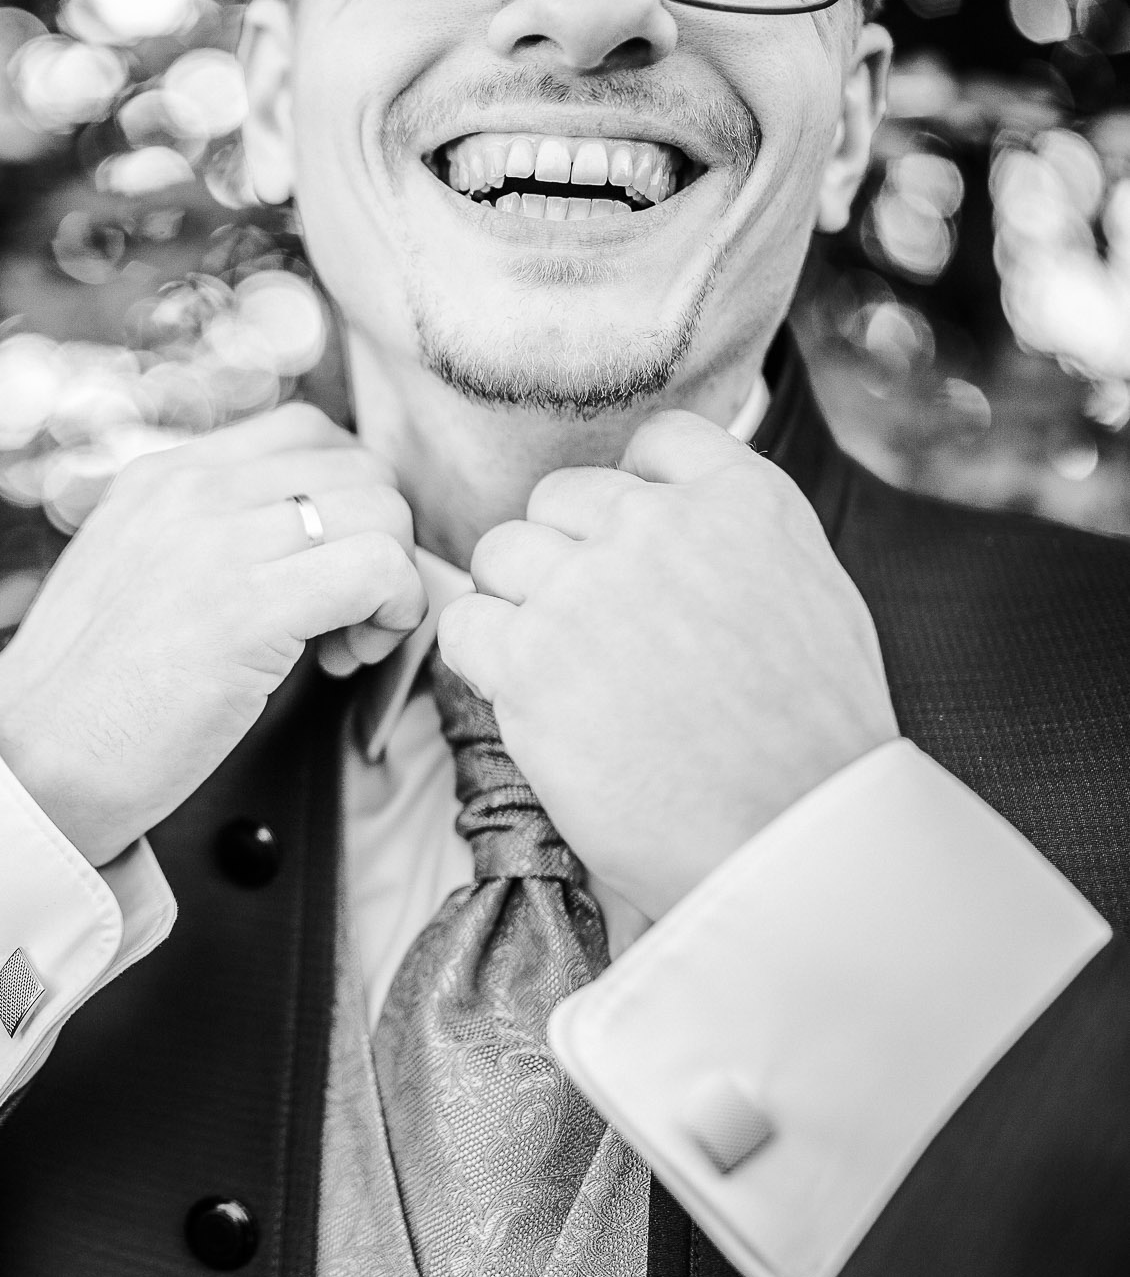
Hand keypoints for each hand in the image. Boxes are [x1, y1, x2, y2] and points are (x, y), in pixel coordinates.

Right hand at [0, 404, 424, 866]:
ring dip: (390, 582)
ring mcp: (217, 541)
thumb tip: (300, 539)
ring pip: (381, 511)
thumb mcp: (134, 574)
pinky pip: (379, 569)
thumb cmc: (90, 695)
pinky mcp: (247, 609)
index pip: (306, 433)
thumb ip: (202, 537)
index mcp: (161, 475)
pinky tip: (347, 661)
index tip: (322, 573)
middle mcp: (191, 490)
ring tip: (345, 645)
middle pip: (358, 467)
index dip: (345, 501)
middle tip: (346, 619)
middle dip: (378, 542)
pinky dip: (393, 614)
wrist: (34, 762)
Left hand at [438, 409, 899, 918]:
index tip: (633, 550)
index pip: (655, 440)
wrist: (792, 835)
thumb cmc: (812, 739)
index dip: (631, 497)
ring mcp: (587, 587)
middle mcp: (657, 525)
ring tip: (564, 670)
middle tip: (596, 634)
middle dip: (565, 558)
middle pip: (556, 501)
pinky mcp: (531, 659)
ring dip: (518, 603)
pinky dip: (480, 654)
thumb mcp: (812, 593)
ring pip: (500, 553)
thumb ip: (736, 537)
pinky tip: (524, 694)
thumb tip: (671, 509)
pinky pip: (464, 622)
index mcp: (743, 498)